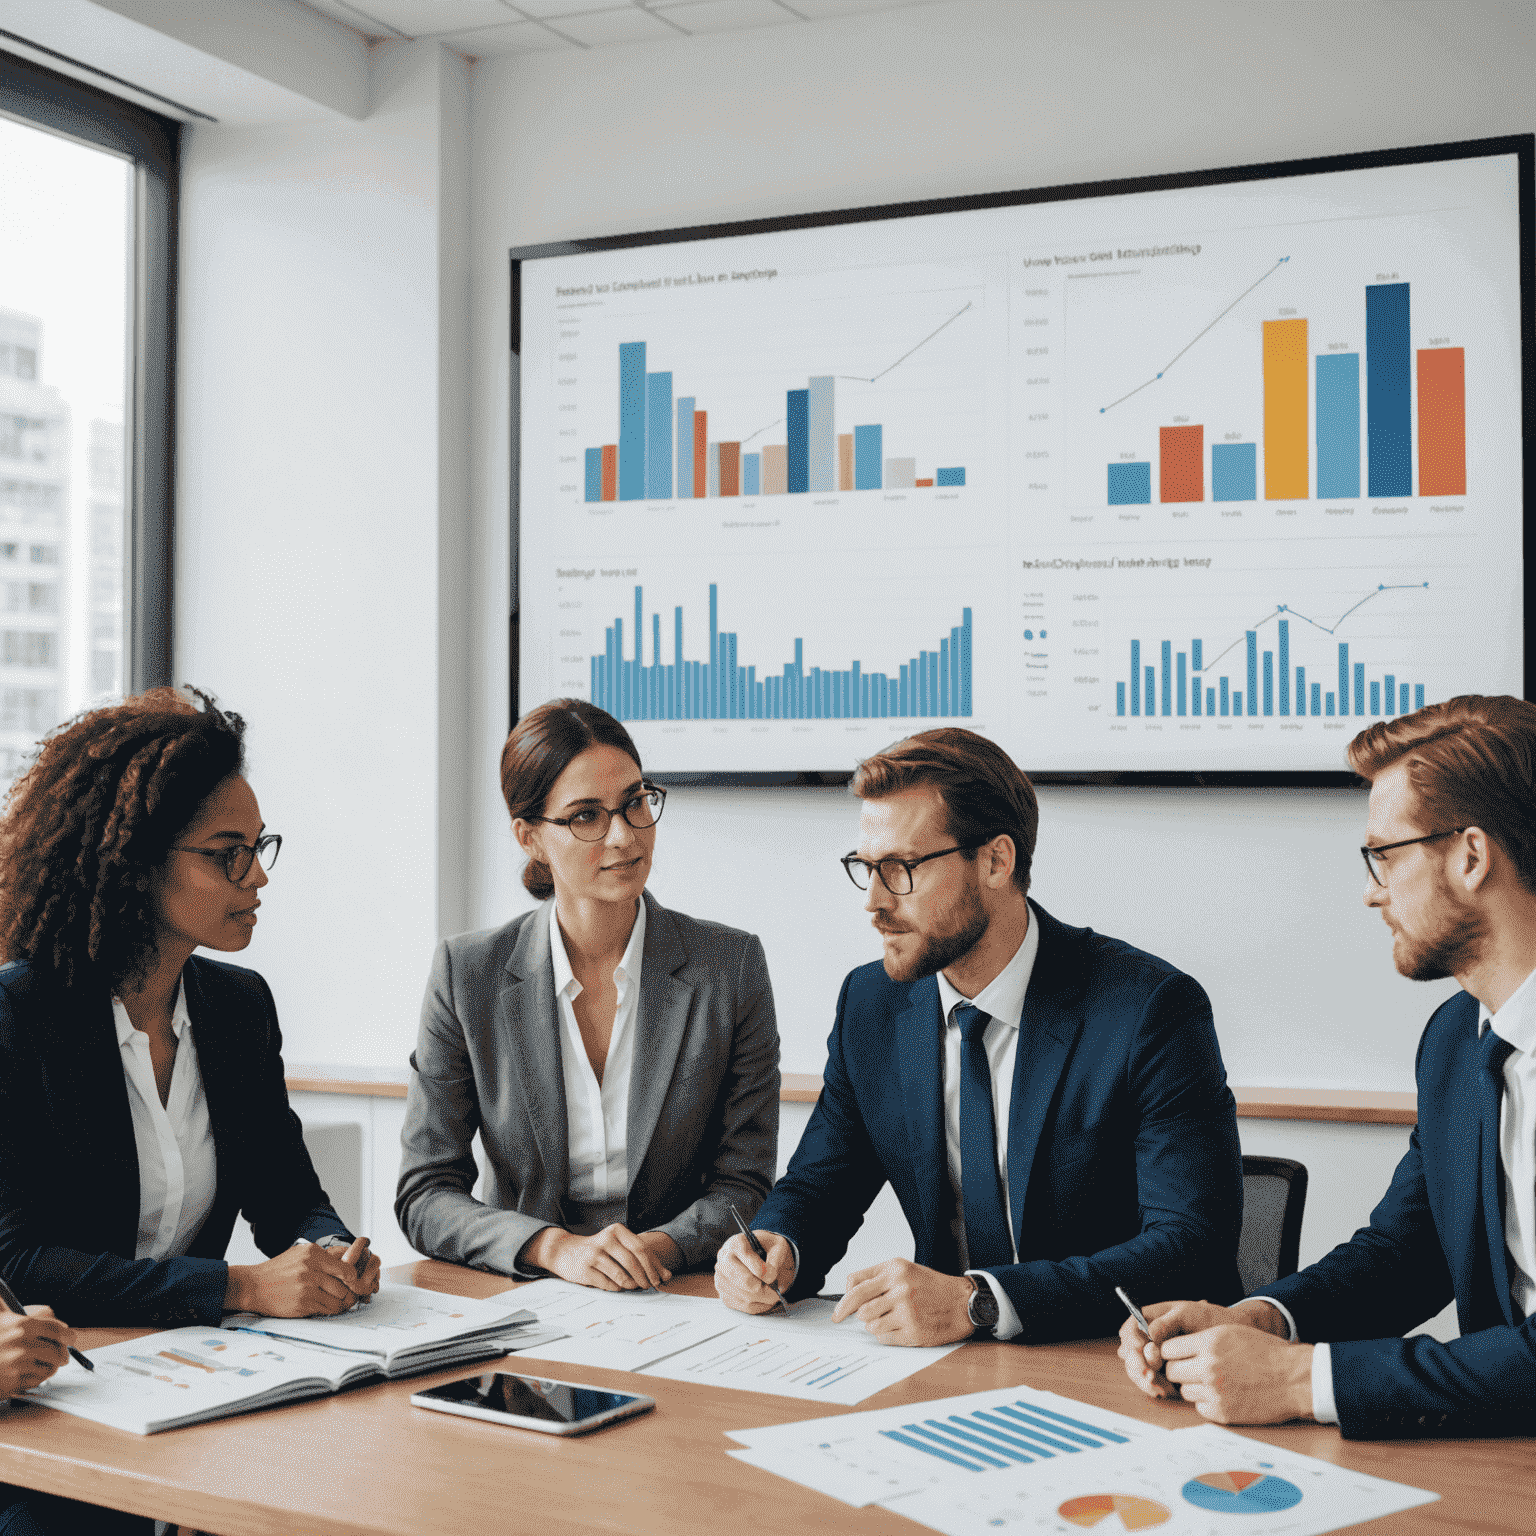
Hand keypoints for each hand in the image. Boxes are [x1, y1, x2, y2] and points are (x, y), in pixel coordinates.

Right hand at [0, 1306, 72, 1394]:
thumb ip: (23, 1313)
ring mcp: (16, 1364)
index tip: (71, 1338)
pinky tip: (30, 1374)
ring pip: (49, 1366)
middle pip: (56, 1350)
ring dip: (51, 1367)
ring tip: (46, 1365)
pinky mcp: (12, 1383)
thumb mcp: (3, 1319)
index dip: (67, 1334)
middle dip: (61, 1354)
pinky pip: (37, 1381)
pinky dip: (38, 1378)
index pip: (55, 1328)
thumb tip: (52, 1315)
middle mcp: (20, 1343)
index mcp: (20, 1324)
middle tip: (62, 1356)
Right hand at [224, 1240, 376, 1315]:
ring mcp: (306, 1289)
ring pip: (338, 1300)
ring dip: (342, 1303)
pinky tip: (327, 1306)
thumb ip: (325, 1255)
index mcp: (313, 1254)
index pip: (346, 1268)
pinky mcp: (302, 1305)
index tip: (353, 1281)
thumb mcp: (301, 1253)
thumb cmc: (280, 1269)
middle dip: (349, 1292)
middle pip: (344, 1286)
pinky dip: (330, 1310)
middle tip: (351, 1294)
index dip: (353, 1277)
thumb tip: (351, 1256)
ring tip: (340, 1302)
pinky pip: (326, 1310)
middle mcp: (311, 1270)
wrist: (254, 1286)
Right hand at [521, 1223, 674, 1290]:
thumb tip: (666, 1275)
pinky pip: (608, 1284)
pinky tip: (620, 1287)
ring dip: (633, 1284)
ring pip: (621, 1275)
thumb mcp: (617, 1245)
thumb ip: (639, 1256)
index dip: (654, 1265)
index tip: (662, 1278)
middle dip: (646, 1276)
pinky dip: (618, 1288)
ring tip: (636, 1287)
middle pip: (633, 1261)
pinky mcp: (584, 1270)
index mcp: (616, 1230)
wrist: (564, 1251)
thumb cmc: (598, 1249)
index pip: (641, 1248)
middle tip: (652, 1285)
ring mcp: (594, 1255)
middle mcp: (605, 1239)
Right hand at [714, 1231, 794, 1313]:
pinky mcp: (724, 1293)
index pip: (749, 1260)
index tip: (773, 1275)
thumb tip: (770, 1276)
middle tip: (775, 1289)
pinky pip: (743, 1306)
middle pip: (746, 1282)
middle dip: (765, 1289)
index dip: (765, 1271)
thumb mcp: (777, 1245)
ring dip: (764, 1299)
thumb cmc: (767, 1249)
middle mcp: (724, 1259)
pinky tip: (764, 1298)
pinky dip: (758, 1306)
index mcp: (736, 1243)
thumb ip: (776, 1258)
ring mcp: (721, 1277)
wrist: (759, 1254)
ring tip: (772, 1293)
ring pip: (746, 1297)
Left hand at [831, 1258, 973, 1346]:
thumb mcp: (905, 1270)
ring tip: (890, 1319)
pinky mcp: (914, 1332)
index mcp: (895, 1270)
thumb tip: (848, 1291)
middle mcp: (901, 1289)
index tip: (838, 1312)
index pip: (856, 1286)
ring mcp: (907, 1312)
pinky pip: (884, 1338)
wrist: (963, 1302)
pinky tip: (900, 1327)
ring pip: (870, 1325)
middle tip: (863, 1316)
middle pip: (860, 1308)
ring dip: (874, 1325)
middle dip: (858, 1315)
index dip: (843, 1302)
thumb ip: (876, 1277)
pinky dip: (886, 1336)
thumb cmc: (933, 1287)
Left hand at [1117, 1298, 1285, 1398]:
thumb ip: (1200, 1338)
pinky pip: (1199, 1407)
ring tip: (1213, 1381)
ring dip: (1193, 1387)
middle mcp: (1208, 1366)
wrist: (1295, 1378)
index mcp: (1208, 1342)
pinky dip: (1206, 1402)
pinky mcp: (1223, 1413)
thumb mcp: (1230, 1333)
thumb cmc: (1266, 1352)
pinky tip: (1223, 1395)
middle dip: (1178, 1370)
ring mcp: (1215, 1392)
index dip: (1171, 1352)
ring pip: (1183, 1391)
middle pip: (1171, 1371)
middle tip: (1192, 1369)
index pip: (1167, 1348)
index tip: (1177, 1354)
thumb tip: (1172, 1345)